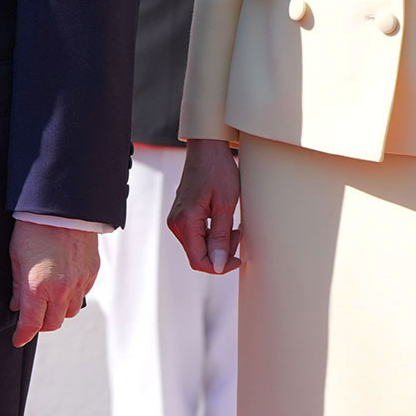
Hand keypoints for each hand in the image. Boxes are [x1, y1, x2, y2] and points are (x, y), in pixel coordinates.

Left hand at [9, 220, 97, 346]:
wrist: (61, 207)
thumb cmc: (34, 228)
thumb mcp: (16, 257)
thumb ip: (18, 286)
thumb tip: (17, 306)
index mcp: (38, 287)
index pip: (31, 323)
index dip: (23, 335)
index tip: (18, 339)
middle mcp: (61, 289)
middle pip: (53, 324)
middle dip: (41, 324)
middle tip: (32, 317)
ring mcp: (79, 282)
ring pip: (70, 312)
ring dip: (58, 311)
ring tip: (48, 299)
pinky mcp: (92, 273)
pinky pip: (83, 295)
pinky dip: (72, 296)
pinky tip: (63, 284)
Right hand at [167, 139, 243, 274]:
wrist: (207, 148)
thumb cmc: (218, 171)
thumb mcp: (225, 205)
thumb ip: (220, 237)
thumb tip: (217, 266)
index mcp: (185, 221)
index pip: (199, 261)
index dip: (220, 267)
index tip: (239, 258)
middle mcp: (176, 222)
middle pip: (198, 256)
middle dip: (221, 253)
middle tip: (238, 233)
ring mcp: (177, 218)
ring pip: (198, 247)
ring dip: (218, 244)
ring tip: (233, 226)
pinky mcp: (182, 215)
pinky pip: (196, 236)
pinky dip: (212, 236)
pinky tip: (224, 222)